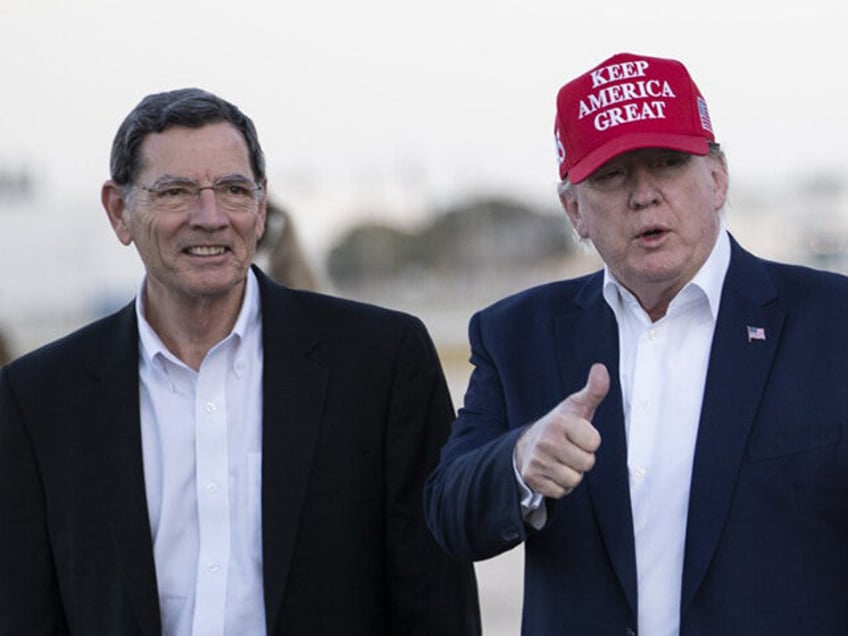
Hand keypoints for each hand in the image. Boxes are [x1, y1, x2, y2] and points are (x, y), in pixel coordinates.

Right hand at [514, 363, 608, 498]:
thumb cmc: (560, 426)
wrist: (526, 445)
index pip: (594, 442)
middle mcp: (546, 441)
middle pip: (587, 464)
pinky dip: (560, 485)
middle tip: (569, 449)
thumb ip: (593, 390)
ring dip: (571, 473)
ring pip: (575, 480)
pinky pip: (562, 492)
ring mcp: (538, 460)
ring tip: (561, 460)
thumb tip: (601, 368)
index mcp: (559, 422)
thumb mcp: (576, 407)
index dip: (590, 441)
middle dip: (582, 459)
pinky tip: (552, 471)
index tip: (577, 434)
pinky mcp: (533, 478)